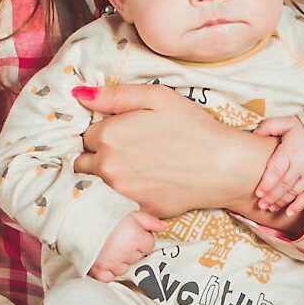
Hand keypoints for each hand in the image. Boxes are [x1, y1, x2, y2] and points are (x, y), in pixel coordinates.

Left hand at [72, 83, 267, 216]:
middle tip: (127, 151)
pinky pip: (119, 202)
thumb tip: (78, 94)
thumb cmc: (193, 127)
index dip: (102, 132)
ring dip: (108, 177)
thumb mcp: (156, 97)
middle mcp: (108, 167)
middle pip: (84, 162)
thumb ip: (114, 96)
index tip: (121, 133)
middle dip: (98, 157)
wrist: (225, 167)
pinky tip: (149, 184)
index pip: (85, 136)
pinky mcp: (136, 210)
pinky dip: (127, 195)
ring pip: (98, 184)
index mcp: (108, 136)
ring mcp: (121, 192)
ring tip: (138, 168)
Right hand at [89, 209, 163, 282]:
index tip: (132, 232)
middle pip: (136, 257)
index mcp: (135, 238)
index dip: (142, 238)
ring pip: (124, 268)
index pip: (149, 245)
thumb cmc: (107, 214)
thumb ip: (150, 221)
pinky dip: (108, 272)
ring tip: (109, 247)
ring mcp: (111, 263)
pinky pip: (109, 277)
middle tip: (118, 237)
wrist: (80, 217)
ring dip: (120, 260)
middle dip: (131, 249)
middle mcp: (125, 253)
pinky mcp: (97, 269)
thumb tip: (164, 228)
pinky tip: (104, 261)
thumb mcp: (131, 212)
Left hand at [253, 117, 303, 216]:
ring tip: (269, 208)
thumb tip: (255, 133)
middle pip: (284, 185)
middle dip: (271, 196)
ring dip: (281, 202)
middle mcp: (302, 165)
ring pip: (294, 192)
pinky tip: (289, 213)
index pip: (277, 170)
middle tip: (261, 204)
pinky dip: (299, 206)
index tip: (258, 192)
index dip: (267, 183)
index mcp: (292, 151)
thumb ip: (270, 126)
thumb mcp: (289, 122)